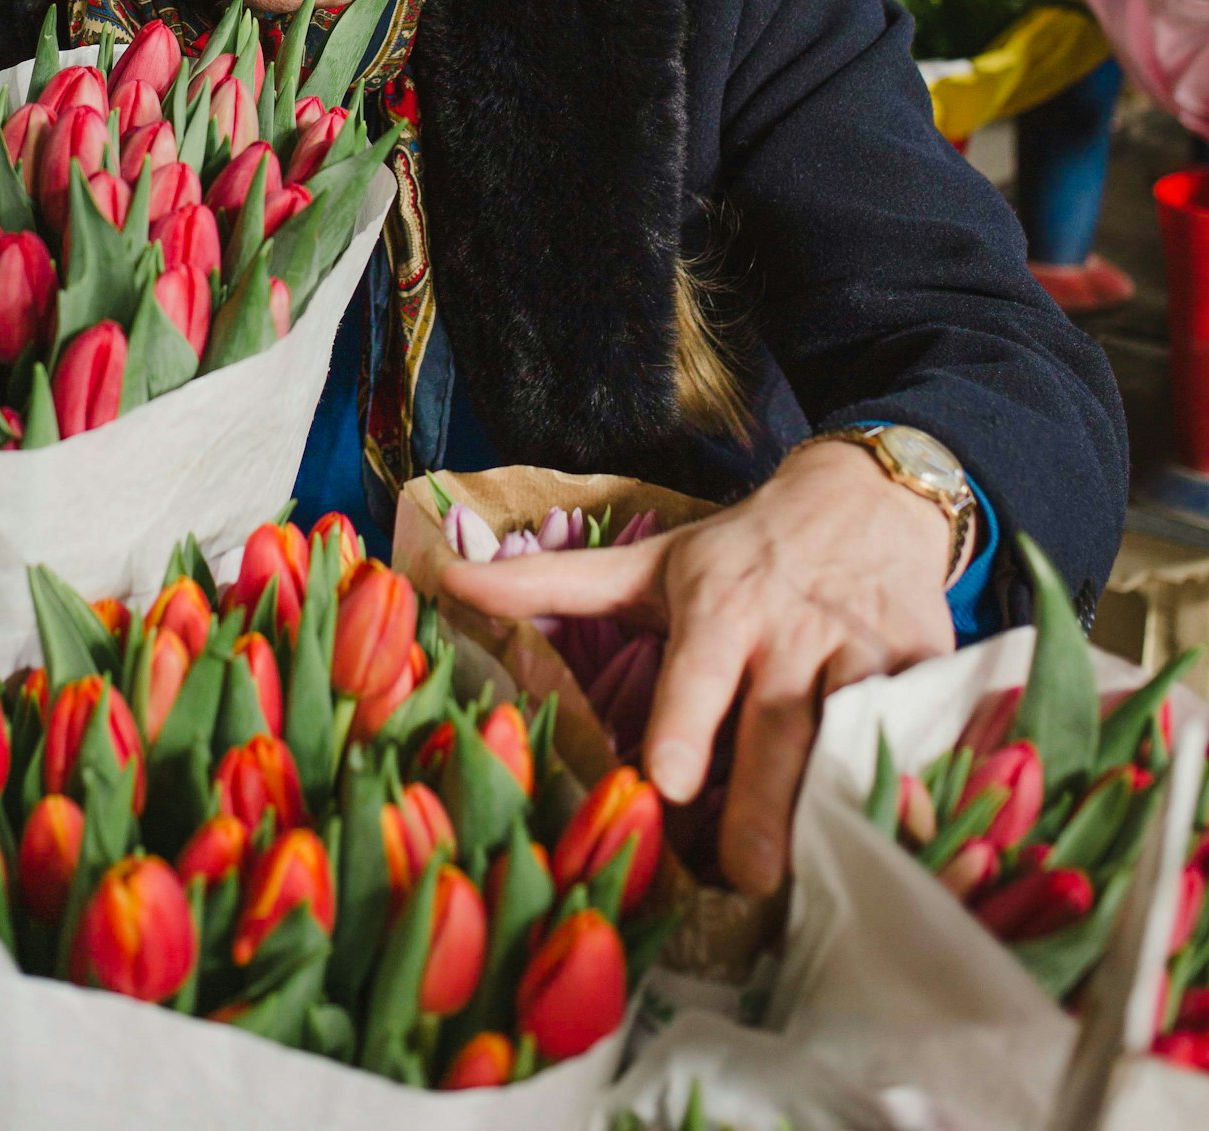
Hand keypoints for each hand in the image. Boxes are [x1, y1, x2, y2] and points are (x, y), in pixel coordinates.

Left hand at [435, 444, 956, 896]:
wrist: (866, 497)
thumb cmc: (742, 550)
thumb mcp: (652, 562)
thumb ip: (552, 582)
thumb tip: (442, 578)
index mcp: (719, 606)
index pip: (698, 672)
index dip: (686, 726)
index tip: (668, 782)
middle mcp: (791, 633)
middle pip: (778, 728)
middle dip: (764, 802)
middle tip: (747, 874)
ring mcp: (865, 654)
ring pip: (853, 739)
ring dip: (840, 805)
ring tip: (828, 873)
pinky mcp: (928, 668)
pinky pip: (924, 734)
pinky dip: (924, 778)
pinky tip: (918, 832)